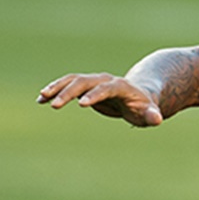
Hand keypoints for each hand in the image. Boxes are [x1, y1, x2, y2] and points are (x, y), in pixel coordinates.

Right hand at [36, 73, 163, 126]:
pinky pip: (67, 85)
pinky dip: (55, 91)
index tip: (83, 105)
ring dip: (57, 88)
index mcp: (120, 86)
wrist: (139, 94)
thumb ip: (152, 115)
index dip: (95, 95)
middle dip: (69, 92)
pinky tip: (41, 100)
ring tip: (41, 98)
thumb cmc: (145, 107)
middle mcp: (105, 80)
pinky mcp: (86, 86)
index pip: (106, 88)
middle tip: (55, 105)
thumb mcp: (149, 113)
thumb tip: (157, 119)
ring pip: (72, 80)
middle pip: (84, 82)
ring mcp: (94, 81)